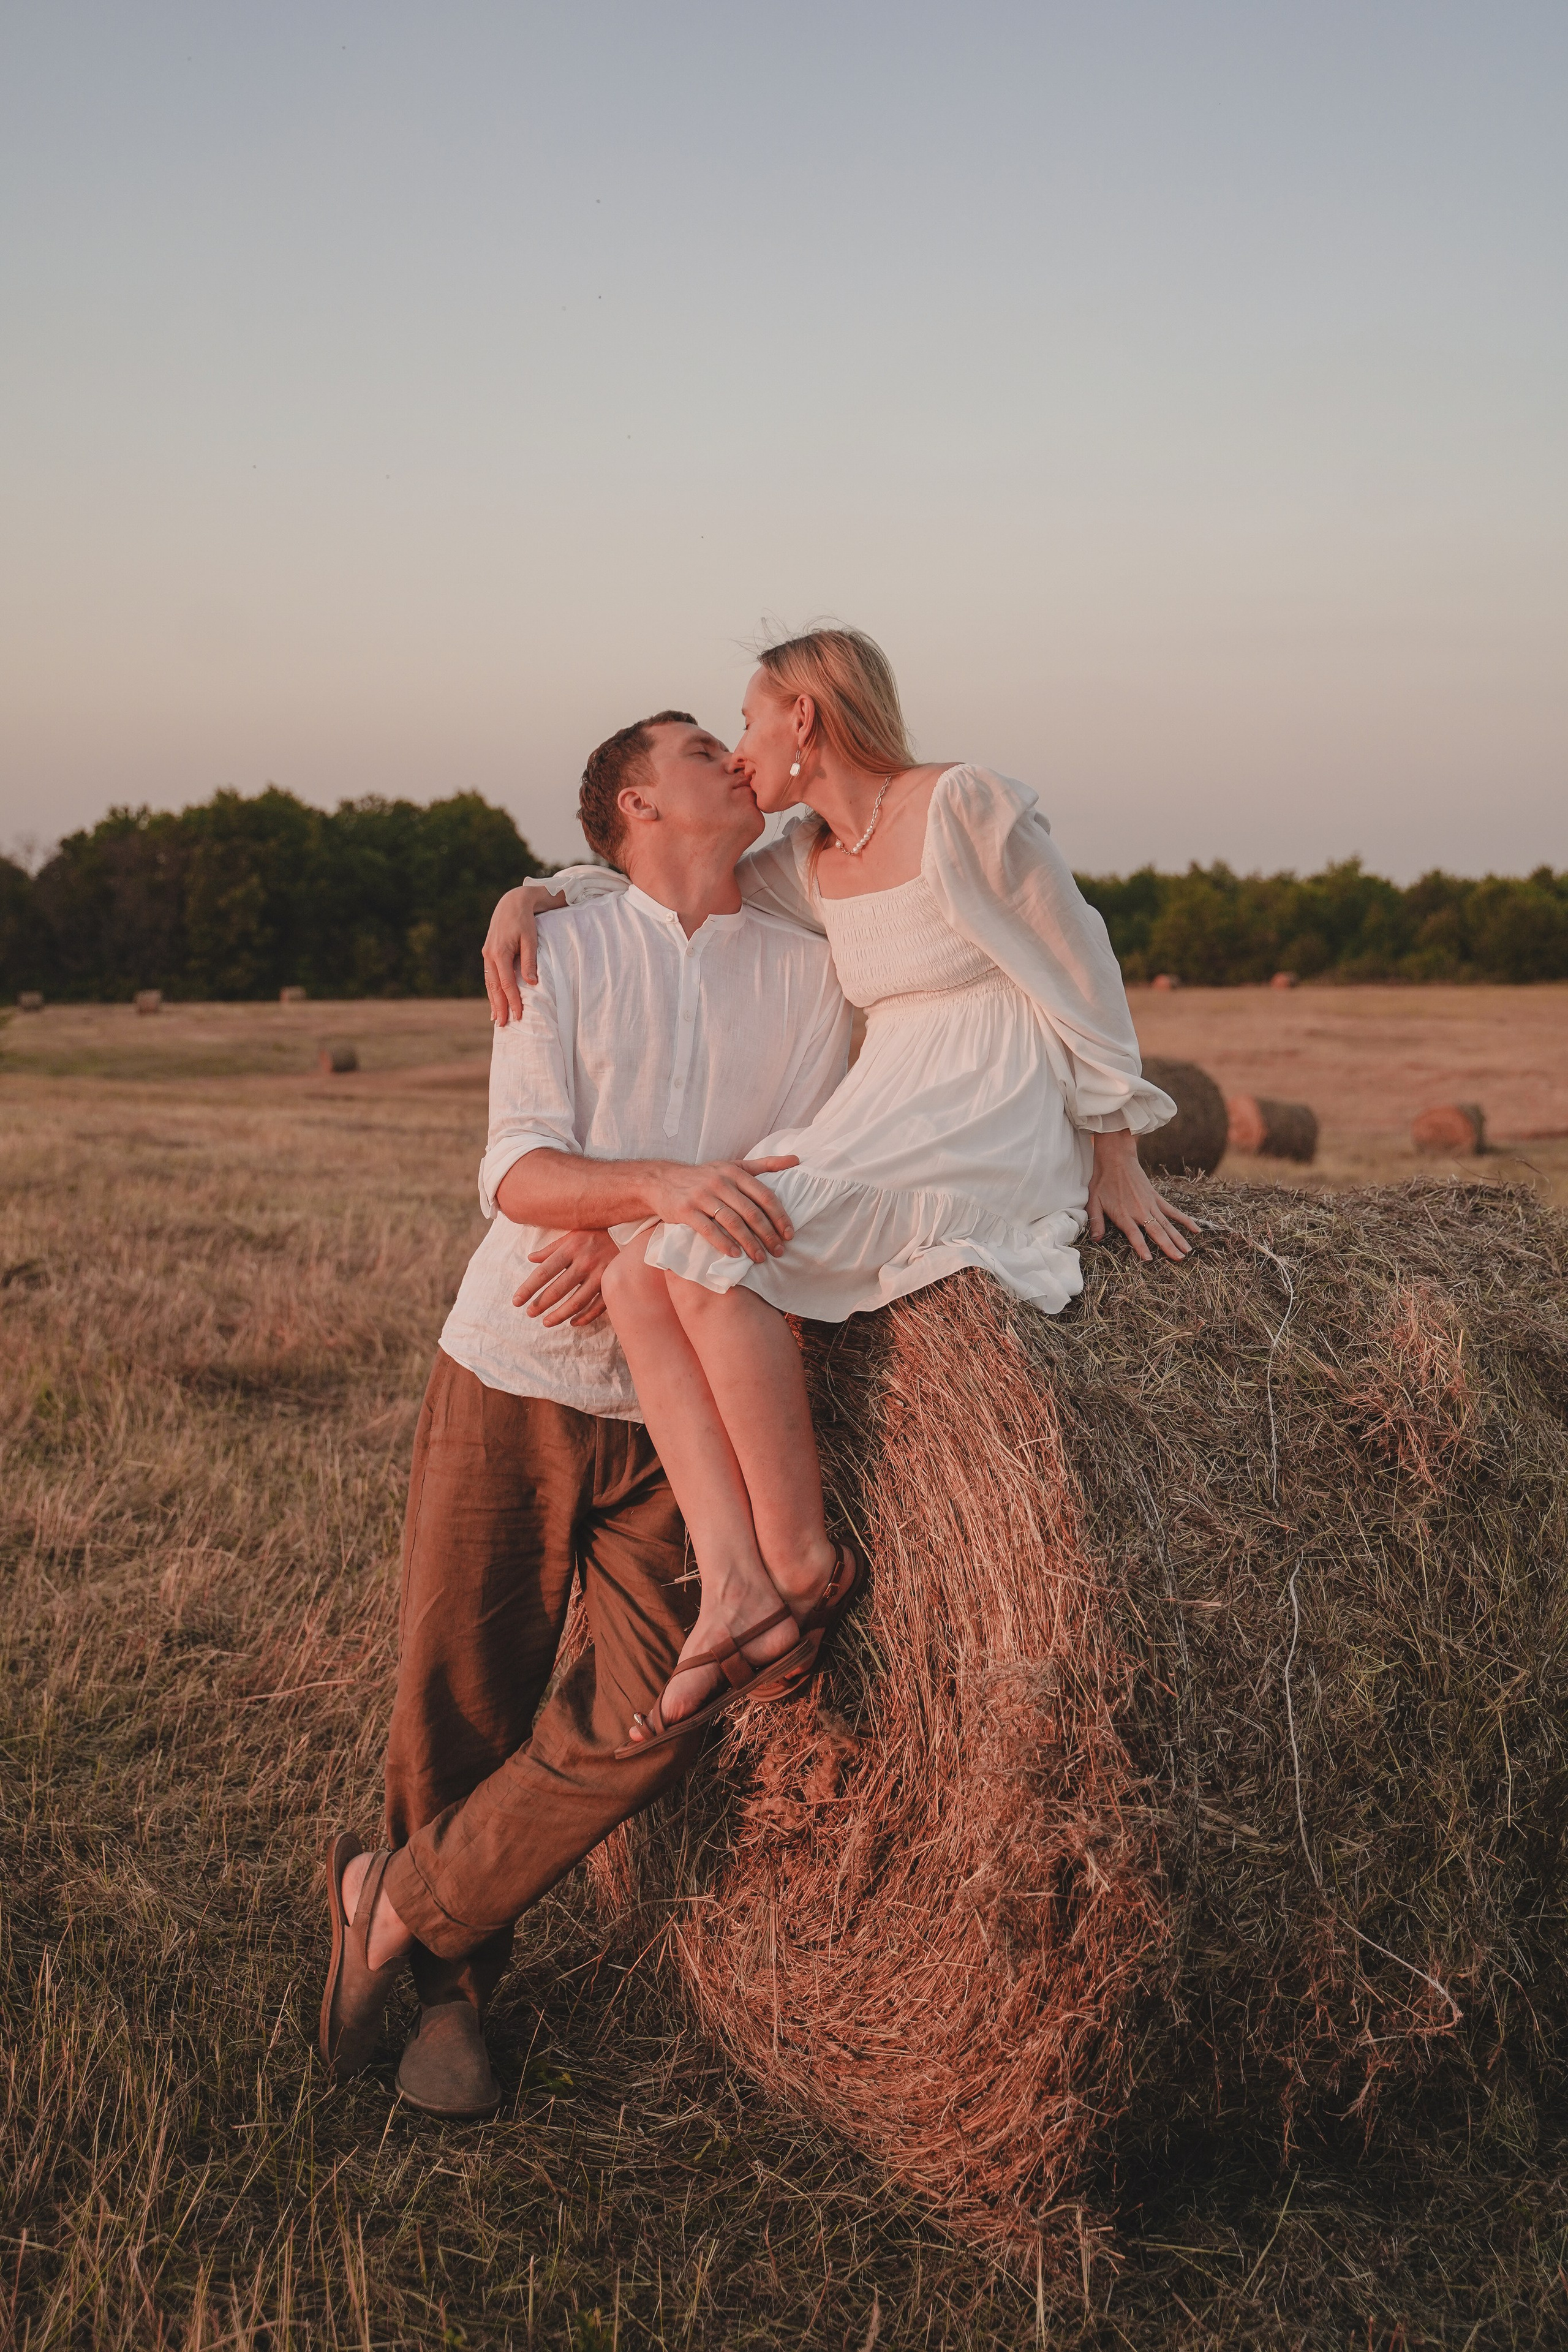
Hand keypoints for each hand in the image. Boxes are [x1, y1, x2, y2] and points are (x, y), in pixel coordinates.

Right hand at [484, 883, 563, 1024]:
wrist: (512, 902)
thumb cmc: (525, 920)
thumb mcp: (530, 939)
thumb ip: (529, 961)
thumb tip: (531, 983)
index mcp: (499, 953)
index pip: (507, 984)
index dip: (513, 1001)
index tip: (519, 1016)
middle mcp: (489, 955)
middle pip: (494, 987)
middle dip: (499, 1007)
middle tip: (503, 1025)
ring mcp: (486, 954)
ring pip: (489, 983)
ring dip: (493, 1001)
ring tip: (496, 1018)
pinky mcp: (488, 952)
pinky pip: (489, 976)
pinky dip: (491, 989)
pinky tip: (494, 999)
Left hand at [512, 1229, 616, 1325]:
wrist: (633, 1231)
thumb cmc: (598, 1232)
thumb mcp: (573, 1234)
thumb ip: (552, 1248)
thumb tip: (531, 1259)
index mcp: (572, 1248)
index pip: (544, 1272)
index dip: (528, 1288)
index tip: (517, 1301)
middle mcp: (585, 1262)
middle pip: (558, 1289)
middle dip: (541, 1304)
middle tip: (529, 1314)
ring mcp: (601, 1275)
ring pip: (577, 1302)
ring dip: (559, 1315)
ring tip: (546, 1322)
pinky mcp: (613, 1284)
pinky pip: (598, 1306)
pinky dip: (585, 1317)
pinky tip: (573, 1322)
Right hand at [645, 1156, 800, 1261]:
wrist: (662, 1180)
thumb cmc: (704, 1176)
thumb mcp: (733, 1166)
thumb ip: (765, 1164)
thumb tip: (796, 1160)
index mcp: (734, 1172)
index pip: (764, 1195)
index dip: (779, 1216)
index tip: (789, 1234)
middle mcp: (720, 1182)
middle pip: (751, 1212)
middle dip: (768, 1234)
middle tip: (778, 1251)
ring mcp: (702, 1196)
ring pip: (732, 1223)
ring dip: (749, 1243)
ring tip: (760, 1258)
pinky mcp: (686, 1211)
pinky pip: (708, 1230)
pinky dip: (724, 1244)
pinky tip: (735, 1255)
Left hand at [1087, 1129, 1201, 1263]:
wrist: (1116, 1159)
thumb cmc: (1103, 1182)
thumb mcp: (1093, 1202)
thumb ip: (1096, 1222)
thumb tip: (1095, 1240)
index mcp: (1124, 1214)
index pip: (1134, 1234)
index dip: (1141, 1247)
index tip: (1149, 1259)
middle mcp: (1140, 1211)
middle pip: (1157, 1232)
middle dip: (1168, 1247)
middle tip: (1179, 1259)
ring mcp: (1151, 1205)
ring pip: (1167, 1225)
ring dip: (1178, 1238)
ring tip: (1187, 1252)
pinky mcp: (1157, 1198)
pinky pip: (1173, 1211)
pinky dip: (1185, 1220)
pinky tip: (1195, 1230)